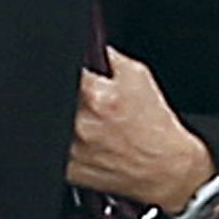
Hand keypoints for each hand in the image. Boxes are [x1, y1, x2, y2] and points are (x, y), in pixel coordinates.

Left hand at [67, 44, 215, 216]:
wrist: (165, 168)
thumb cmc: (155, 126)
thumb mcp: (138, 77)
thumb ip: (108, 56)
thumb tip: (89, 47)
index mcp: (95, 97)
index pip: (64, 70)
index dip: (67, 70)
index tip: (72, 74)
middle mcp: (80, 124)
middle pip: (56, 97)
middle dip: (69, 95)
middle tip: (86, 102)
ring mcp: (72, 151)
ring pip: (53, 122)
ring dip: (63, 118)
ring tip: (89, 122)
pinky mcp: (69, 171)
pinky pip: (55, 148)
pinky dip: (65, 143)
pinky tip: (86, 141)